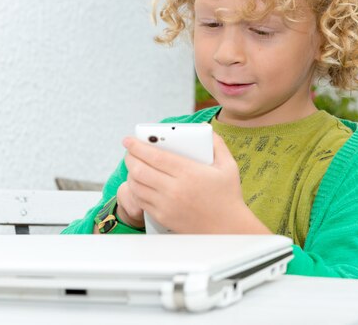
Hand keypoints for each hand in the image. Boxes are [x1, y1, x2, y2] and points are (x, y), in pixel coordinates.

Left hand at [120, 132, 270, 233]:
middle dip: (129, 158)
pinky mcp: (163, 217)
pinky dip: (136, 189)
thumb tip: (205, 129)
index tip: (129, 140)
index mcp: (189, 172)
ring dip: (130, 173)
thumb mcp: (228, 166)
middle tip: (129, 151)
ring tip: (133, 165)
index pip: (155, 156)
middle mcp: (175, 189)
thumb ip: (217, 144)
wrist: (228, 228)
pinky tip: (139, 183)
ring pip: (136, 186)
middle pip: (139, 170)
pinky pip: (140, 201)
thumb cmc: (228, 196)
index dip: (137, 146)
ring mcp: (167, 205)